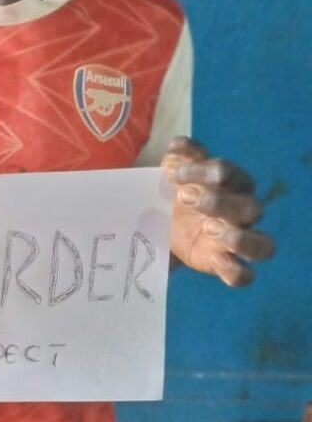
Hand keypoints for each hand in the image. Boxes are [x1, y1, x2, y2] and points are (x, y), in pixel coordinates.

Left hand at [163, 136, 274, 286]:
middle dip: (218, 202)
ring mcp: (235, 241)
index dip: (204, 172)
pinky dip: (236, 273)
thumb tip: (178, 145)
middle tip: (184, 198)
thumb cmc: (174, 192)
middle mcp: (242, 212)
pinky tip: (216, 260)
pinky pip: (244, 276)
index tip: (172, 175)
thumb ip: (179, 155)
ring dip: (237, 238)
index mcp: (233, 184)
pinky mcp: (222, 263)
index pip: (229, 173)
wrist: (158, 222)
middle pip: (252, 208)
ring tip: (208, 228)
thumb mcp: (173, 170)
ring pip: (263, 245)